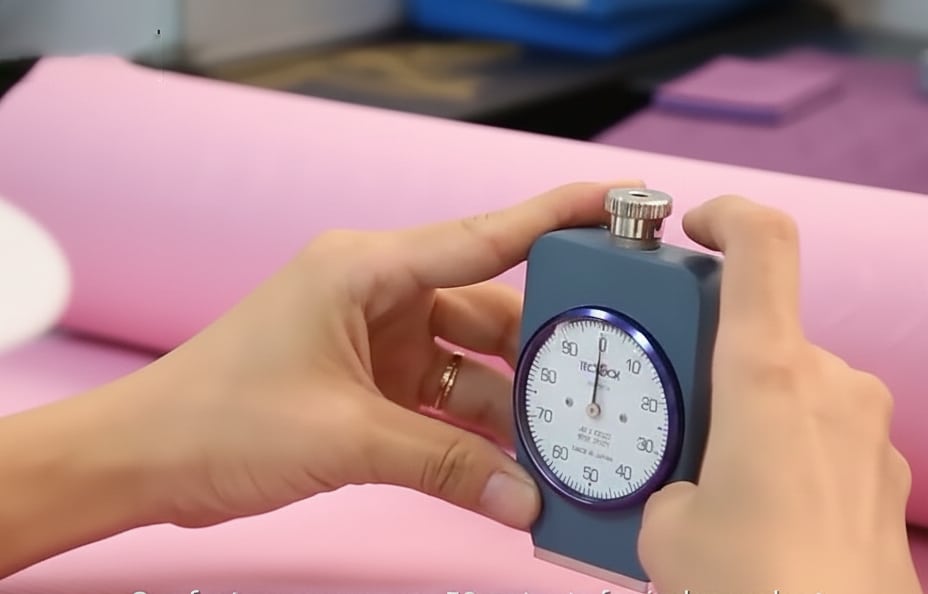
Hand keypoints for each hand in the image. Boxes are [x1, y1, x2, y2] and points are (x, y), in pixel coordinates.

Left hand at [91, 180, 640, 530]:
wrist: (144, 461)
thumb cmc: (221, 419)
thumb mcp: (347, 436)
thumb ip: (446, 464)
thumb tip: (528, 501)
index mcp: (369, 269)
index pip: (483, 237)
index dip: (557, 219)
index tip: (619, 206)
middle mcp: (379, 294)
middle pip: (488, 312)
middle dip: (541, 351)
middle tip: (604, 380)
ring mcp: (375, 341)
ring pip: (469, 365)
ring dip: (507, 407)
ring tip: (563, 446)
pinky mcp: (368, 384)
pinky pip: (440, 401)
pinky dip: (471, 432)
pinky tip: (510, 467)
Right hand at [637, 197, 921, 593]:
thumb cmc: (753, 590)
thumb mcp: (664, 529)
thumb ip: (666, 483)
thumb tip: (681, 493)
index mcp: (770, 376)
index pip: (763, 243)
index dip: (726, 214)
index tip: (696, 228)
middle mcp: (834, 385)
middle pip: (764, 334)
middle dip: (713, 368)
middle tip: (676, 418)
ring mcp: (871, 430)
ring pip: (796, 391)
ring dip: (751, 418)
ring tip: (715, 483)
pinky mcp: (889, 476)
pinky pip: (826, 438)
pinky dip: (788, 456)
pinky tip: (763, 517)